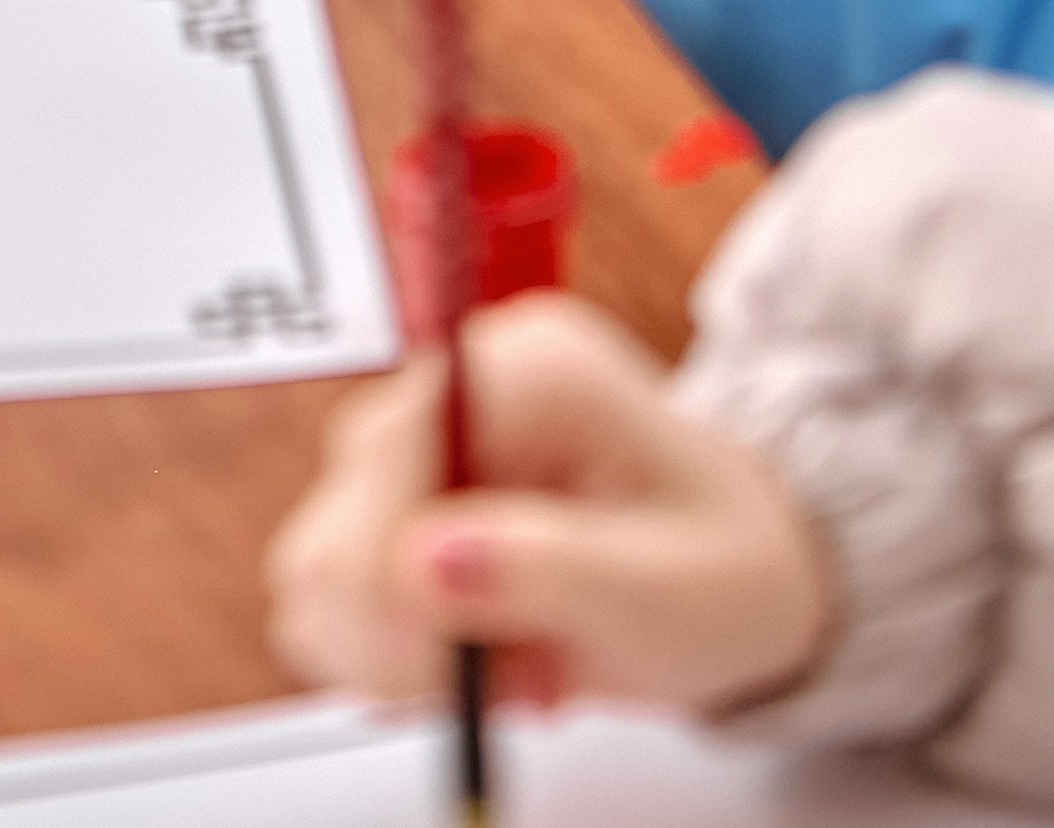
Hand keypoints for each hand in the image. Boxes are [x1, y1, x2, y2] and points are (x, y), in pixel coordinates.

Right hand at [268, 306, 833, 717]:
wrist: (736, 578)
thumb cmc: (724, 571)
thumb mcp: (669, 590)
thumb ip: (548, 571)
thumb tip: (414, 565)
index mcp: (528, 369)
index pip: (391, 449)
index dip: (393, 572)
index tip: (448, 671)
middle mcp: (453, 388)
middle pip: (338, 512)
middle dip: (405, 633)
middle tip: (505, 685)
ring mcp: (416, 445)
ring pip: (318, 562)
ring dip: (394, 656)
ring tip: (508, 674)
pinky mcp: (393, 503)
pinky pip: (331, 596)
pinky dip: (389, 659)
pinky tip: (476, 665)